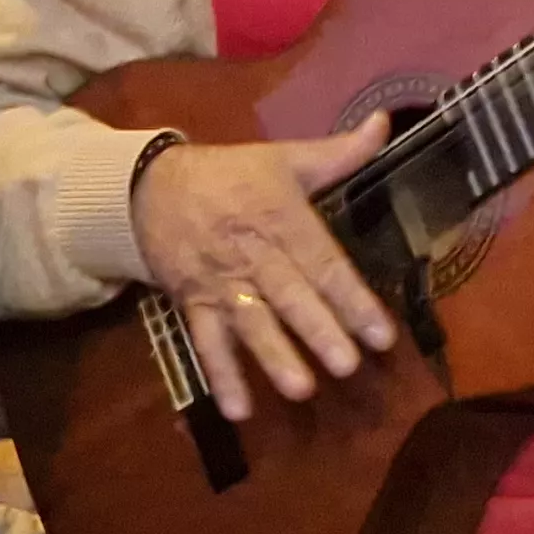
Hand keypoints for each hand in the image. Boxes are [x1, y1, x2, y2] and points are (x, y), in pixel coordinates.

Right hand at [129, 115, 397, 423]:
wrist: (150, 186)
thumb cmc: (229, 175)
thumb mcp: (283, 158)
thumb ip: (340, 153)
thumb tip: (384, 123)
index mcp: (280, 217)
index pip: (323, 262)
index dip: (352, 298)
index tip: (382, 332)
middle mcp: (253, 253)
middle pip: (288, 295)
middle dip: (316, 330)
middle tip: (347, 365)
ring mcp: (220, 283)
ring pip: (249, 323)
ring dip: (272, 357)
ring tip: (300, 389)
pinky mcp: (193, 304)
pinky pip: (207, 343)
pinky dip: (220, 377)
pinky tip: (239, 411)